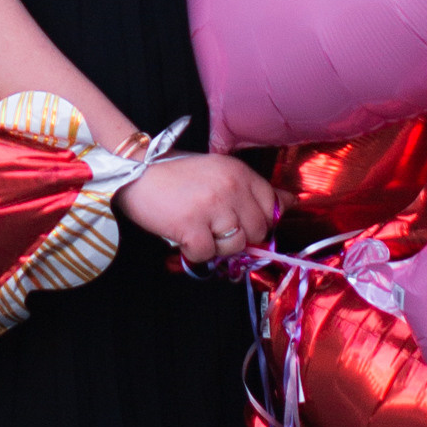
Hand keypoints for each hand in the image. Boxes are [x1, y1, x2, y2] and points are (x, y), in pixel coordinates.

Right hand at [117, 150, 279, 265]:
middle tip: (214, 226)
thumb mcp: (219, 172)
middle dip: (239, 236)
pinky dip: (194, 252)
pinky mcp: (192, 226)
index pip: (272, 206)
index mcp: (239, 172)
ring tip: (198, 228)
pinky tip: (183, 235)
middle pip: (258, 230)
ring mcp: (212, 207)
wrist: (134, 174)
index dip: (258, 221)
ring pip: (236, 246)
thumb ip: (253, 189)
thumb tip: (292, 202)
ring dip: (217, 245)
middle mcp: (230, 187)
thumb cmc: (177, 176)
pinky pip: (207, 255)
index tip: (240, 220)